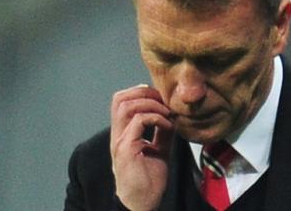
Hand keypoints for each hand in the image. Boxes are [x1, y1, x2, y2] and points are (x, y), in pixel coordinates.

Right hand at [110, 84, 174, 210]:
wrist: (141, 203)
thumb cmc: (148, 181)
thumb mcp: (159, 149)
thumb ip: (162, 132)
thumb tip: (172, 116)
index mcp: (123, 133)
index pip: (122, 101)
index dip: (140, 92)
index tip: (161, 98)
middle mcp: (118, 134)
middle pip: (120, 98)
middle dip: (144, 92)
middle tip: (164, 100)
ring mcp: (120, 141)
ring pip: (126, 106)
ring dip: (150, 103)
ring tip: (166, 113)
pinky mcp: (126, 148)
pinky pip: (139, 121)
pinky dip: (156, 118)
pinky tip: (168, 125)